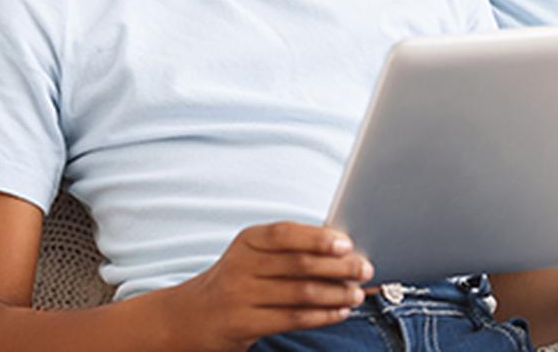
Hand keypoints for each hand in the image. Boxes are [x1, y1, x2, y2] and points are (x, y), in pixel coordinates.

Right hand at [166, 221, 373, 351]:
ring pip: (300, 294)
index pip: (285, 234)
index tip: (347, 244)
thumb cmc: (238, 280)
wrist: (191, 316)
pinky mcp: (243, 324)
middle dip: (339, 268)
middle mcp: (240, 266)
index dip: (318, 238)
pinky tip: (340, 312)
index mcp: (247, 241)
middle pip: (299, 264)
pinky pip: (292, 319)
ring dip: (336, 294)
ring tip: (357, 293)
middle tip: (365, 270)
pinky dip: (322, 315)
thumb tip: (346, 250)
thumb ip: (291, 250)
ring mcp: (239, 296)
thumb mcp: (254, 256)